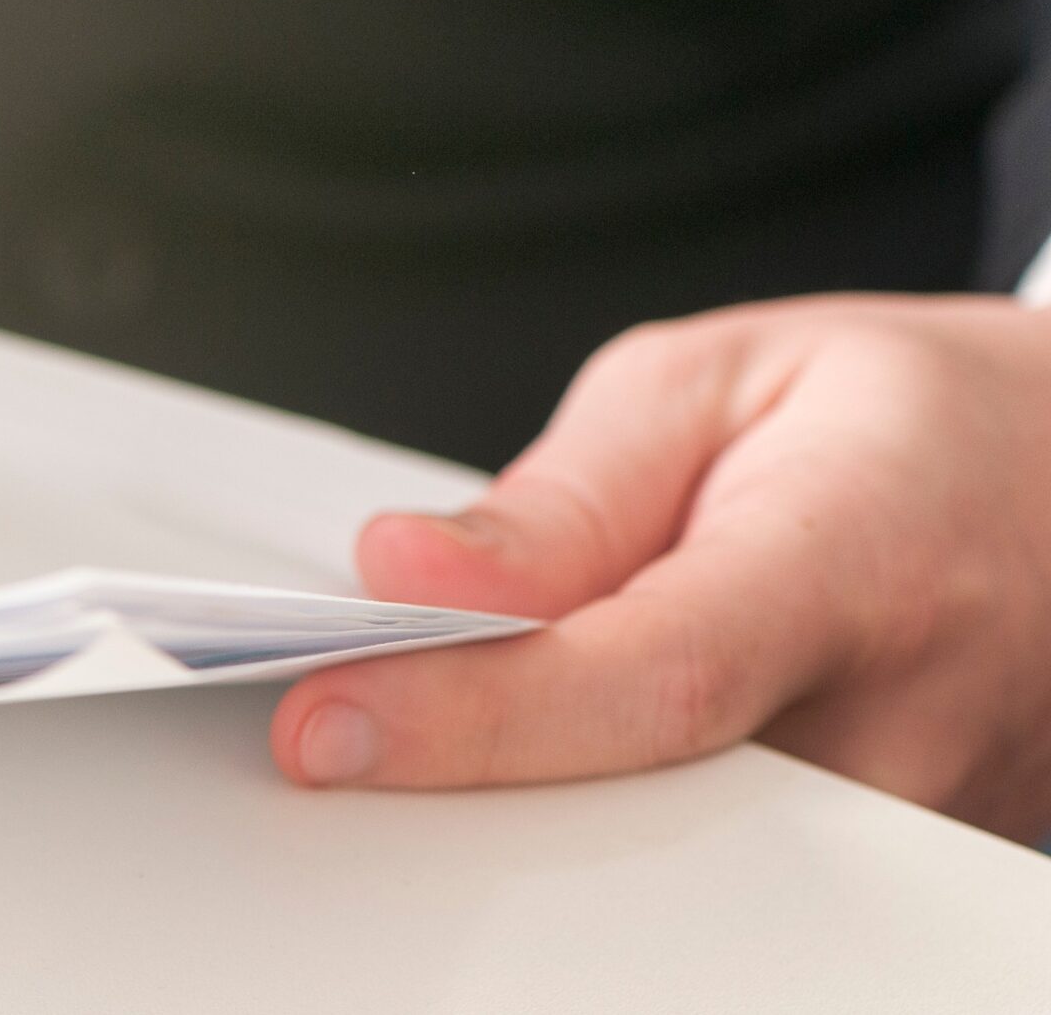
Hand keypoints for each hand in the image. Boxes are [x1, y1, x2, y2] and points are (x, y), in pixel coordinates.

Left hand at [271, 294, 1050, 840]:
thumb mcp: (714, 383)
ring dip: (546, 782)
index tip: (326, 725)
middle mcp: (907, 718)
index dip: (471, 717)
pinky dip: (619, 803)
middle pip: (646, 798)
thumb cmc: (907, 419)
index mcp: (853, 561)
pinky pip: (723, 857)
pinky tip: (577, 729)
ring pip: (674, 845)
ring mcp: (925, 816)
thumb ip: (560, 495)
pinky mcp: (909, 868)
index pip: (643, 682)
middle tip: (360, 698)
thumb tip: (409, 577)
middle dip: (479, 756)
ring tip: (488, 683)